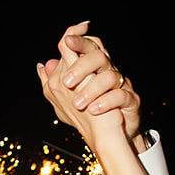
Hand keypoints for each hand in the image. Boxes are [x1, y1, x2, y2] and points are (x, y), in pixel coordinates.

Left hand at [37, 23, 141, 150]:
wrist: (112, 135)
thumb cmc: (93, 113)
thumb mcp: (70, 95)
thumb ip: (56, 80)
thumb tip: (43, 66)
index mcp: (94, 68)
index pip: (87, 45)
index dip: (78, 40)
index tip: (68, 40)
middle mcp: (109, 71)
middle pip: (98, 56)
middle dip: (80, 67)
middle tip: (67, 83)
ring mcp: (122, 84)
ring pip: (109, 76)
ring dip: (90, 90)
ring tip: (78, 104)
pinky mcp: (131, 99)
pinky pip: (120, 95)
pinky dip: (105, 102)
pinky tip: (93, 109)